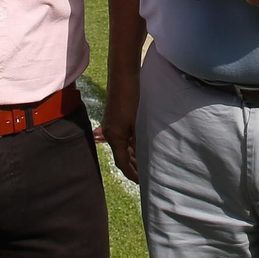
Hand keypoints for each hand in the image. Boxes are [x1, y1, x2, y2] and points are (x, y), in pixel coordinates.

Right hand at [101, 67, 139, 183]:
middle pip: (122, 157)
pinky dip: (132, 144)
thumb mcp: (138, 121)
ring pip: (123, 147)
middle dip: (133, 167)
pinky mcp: (116, 117)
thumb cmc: (131, 96)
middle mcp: (111, 133)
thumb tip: (144, 156)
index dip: (133, 174)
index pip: (123, 163)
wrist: (123, 73)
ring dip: (133, 155)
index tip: (143, 183)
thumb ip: (140, 140)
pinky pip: (124, 137)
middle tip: (147, 177)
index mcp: (115, 137)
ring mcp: (112, 125)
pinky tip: (141, 144)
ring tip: (146, 164)